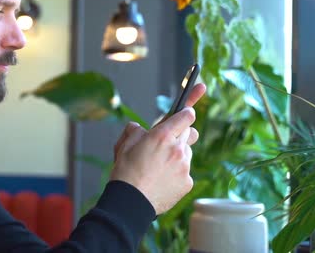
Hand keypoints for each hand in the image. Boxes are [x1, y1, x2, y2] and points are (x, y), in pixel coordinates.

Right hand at [110, 83, 205, 214]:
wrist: (131, 202)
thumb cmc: (126, 172)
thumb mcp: (124, 144)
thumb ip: (135, 130)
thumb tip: (140, 127)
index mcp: (162, 135)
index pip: (186, 115)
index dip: (186, 113)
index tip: (188, 112)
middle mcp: (177, 148)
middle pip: (189, 133)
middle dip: (180, 134)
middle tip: (167, 143)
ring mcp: (184, 166)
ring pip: (187, 153)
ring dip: (178, 155)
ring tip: (159, 167)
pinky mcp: (187, 182)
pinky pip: (185, 172)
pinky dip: (177, 174)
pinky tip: (162, 180)